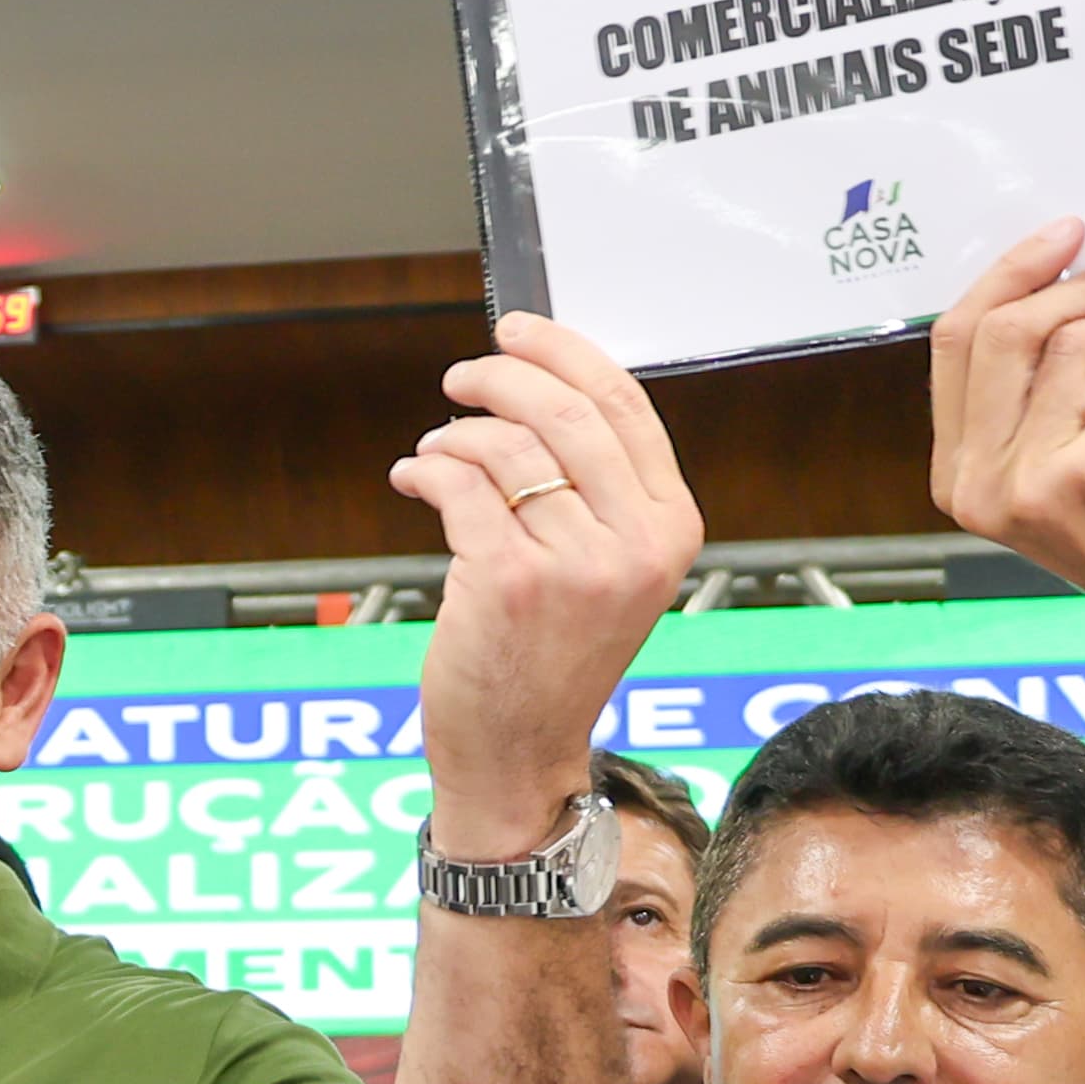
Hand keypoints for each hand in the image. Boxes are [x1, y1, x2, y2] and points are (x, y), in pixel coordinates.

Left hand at [394, 316, 704, 854]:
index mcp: (670, 528)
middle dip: (500, 377)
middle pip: (564, 410)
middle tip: (461, 379)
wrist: (519, 752)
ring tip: (436, 450)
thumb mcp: (611, 570)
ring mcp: (576, 564)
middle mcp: (635, 545)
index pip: (625, 405)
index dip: (564, 352)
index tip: (518, 331)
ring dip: (454, 435)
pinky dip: (425, 467)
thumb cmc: (554, 658)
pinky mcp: (509, 580)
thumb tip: (541, 386)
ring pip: (504, 446)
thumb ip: (598, 489)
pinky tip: (413, 475)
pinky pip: (457, 485)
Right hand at [928, 224, 1084, 670]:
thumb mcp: (1068, 459)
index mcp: (960, 478)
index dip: (1009, 275)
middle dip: (1083, 280)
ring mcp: (1045, 480)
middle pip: (1008, 332)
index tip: (1064, 237)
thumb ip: (1041, 390)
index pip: (956, 345)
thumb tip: (1070, 277)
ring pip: (1079, 341)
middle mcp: (988, 485)